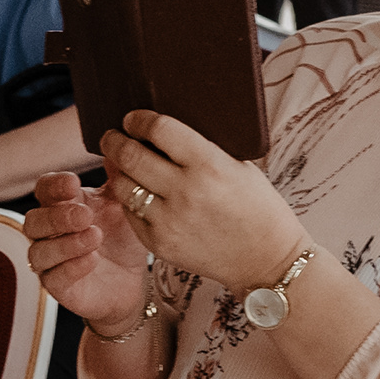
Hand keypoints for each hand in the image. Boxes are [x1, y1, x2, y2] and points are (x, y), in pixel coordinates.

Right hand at [23, 171, 152, 328]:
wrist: (132, 281)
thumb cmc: (121, 238)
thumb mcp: (125, 205)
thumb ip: (119, 178)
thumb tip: (120, 146)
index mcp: (62, 205)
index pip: (44, 189)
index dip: (55, 186)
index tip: (74, 183)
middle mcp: (50, 232)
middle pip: (34, 220)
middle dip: (57, 216)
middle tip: (85, 214)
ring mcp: (51, 260)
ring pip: (39, 250)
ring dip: (65, 243)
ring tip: (94, 236)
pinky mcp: (58, 287)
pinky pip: (54, 278)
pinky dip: (71, 267)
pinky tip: (92, 259)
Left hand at [96, 110, 300, 293]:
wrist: (267, 259)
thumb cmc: (258, 207)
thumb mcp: (239, 166)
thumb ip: (202, 148)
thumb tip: (163, 130)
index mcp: (209, 165)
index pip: (159, 129)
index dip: (139, 120)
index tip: (132, 118)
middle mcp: (185, 192)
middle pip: (131, 156)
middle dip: (115, 141)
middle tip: (112, 136)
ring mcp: (170, 221)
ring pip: (124, 186)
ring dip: (118, 171)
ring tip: (121, 164)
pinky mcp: (161, 244)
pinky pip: (131, 214)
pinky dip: (130, 200)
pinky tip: (137, 192)